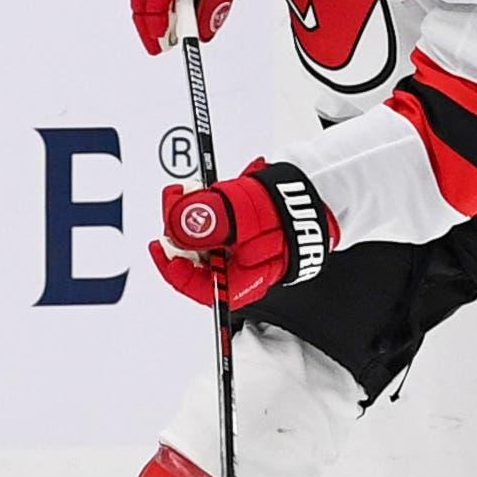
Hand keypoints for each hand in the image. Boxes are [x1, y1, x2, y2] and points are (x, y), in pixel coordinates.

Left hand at [149, 162, 334, 309]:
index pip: (198, 288)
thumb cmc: (288, 210)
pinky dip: (209, 205)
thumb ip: (209, 222)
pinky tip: (216, 190)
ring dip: (195, 212)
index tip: (161, 245)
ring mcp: (239, 250)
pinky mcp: (240, 232)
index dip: (173, 269)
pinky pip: (215, 223)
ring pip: (202, 238)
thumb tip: (176, 227)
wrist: (315, 189)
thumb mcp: (243, 215)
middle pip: (195, 258)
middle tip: (177, 199)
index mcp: (243, 279)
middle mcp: (239, 270)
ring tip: (201, 188)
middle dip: (181, 228)